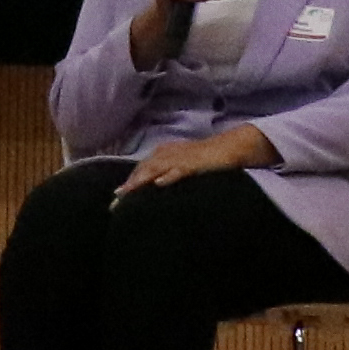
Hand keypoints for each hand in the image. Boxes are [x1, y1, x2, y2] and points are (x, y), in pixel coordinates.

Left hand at [116, 124, 272, 198]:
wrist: (232, 147)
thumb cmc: (207, 159)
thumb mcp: (184, 167)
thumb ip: (169, 174)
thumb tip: (155, 189)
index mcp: (165, 153)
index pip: (142, 169)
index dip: (129, 184)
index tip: (117, 199)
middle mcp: (169, 153)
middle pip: (144, 169)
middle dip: (130, 185)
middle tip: (116, 202)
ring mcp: (182, 157)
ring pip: (156, 168)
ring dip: (141, 181)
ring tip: (129, 193)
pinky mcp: (195, 162)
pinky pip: (179, 169)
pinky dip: (168, 176)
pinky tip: (159, 184)